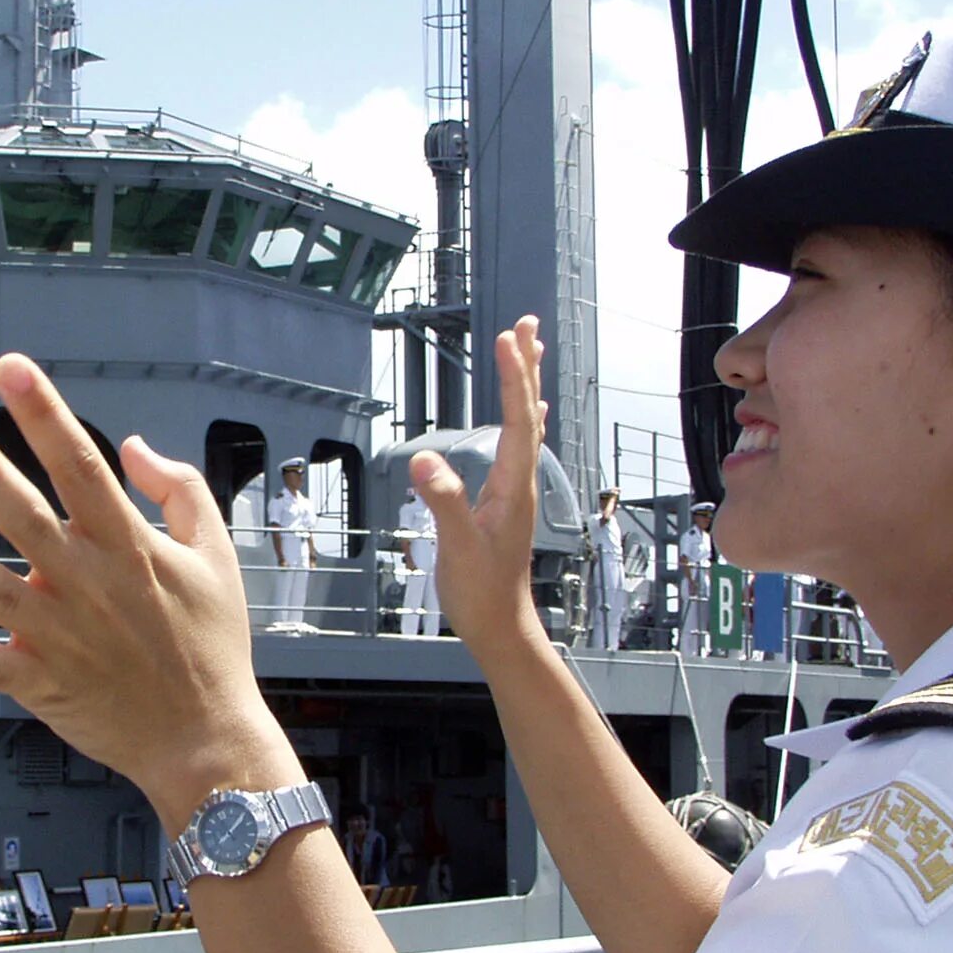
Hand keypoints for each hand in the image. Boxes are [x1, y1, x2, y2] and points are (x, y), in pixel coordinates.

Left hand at [0, 355, 297, 827]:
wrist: (208, 740)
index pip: (82, 466)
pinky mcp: (46, 682)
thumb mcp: (217, 557)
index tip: (11, 370)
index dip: (46, 414)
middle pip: (28, 518)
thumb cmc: (213, 646)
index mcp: (129, 546)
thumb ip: (180, 491)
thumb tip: (133, 444)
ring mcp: (64, 635)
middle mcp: (90, 583)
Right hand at [410, 317, 545, 649]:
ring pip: (527, 426)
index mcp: (514, 486)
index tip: (507, 339)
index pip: (518, 420)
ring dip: (527, 386)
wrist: (500, 627)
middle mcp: (521, 482)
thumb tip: (423, 458)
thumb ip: (443, 501)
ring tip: (528, 350)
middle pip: (530, 413)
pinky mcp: (507, 501)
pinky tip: (529, 412)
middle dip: (527, 367)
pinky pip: (520, 446)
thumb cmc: (482, 592)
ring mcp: (517, 491)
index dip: (514, 378)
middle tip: (527, 325)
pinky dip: (523, 417)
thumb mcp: (458, 547)